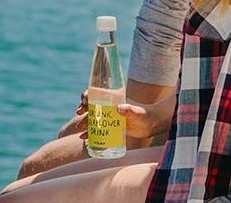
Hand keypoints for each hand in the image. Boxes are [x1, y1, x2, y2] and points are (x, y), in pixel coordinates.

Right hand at [55, 89, 174, 141]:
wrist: (152, 125)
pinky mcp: (110, 127)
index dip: (87, 95)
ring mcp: (109, 117)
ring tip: (80, 130)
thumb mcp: (138, 112)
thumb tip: (119, 108)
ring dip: (85, 122)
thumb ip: (130, 110)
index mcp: (112, 98)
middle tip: (79, 114)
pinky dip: (90, 133)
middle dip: (83, 110)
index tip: (84, 100)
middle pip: (91, 106)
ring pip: (92, 118)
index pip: (95, 93)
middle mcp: (108, 106)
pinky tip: (84, 138)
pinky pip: (97, 129)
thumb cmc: (145, 115)